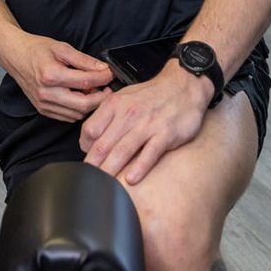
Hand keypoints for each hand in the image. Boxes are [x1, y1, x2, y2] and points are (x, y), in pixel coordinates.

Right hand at [0, 31, 113, 122]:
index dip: (103, 78)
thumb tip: (102, 69)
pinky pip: (67, 117)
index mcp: (51, 75)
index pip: (85, 82)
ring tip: (94, 91)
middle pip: (84, 104)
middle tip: (108, 89)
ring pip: (77, 114)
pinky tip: (80, 97)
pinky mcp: (43, 110)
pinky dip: (78, 110)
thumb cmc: (36, 50)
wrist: (15, 55)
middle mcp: (46, 93)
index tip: (110, 74)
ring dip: (90, 105)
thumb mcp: (62, 48)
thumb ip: (84, 60)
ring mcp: (44, 104)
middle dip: (101, 98)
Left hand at [78, 63, 210, 185]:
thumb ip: (107, 115)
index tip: (88, 158)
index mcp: (115, 104)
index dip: (85, 148)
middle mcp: (129, 114)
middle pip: (103, 144)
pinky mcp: (166, 134)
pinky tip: (131, 180)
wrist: (185, 86)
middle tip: (88, 181)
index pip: (90, 130)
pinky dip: (139, 168)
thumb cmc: (153, 95)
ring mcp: (147, 124)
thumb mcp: (125, 97)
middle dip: (93, 165)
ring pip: (122, 151)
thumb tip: (90, 136)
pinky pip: (149, 153)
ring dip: (110, 170)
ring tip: (104, 185)